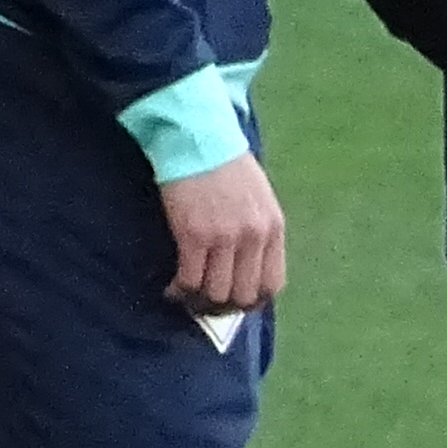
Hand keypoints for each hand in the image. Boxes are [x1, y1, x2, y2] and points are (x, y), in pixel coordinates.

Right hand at [161, 152, 285, 313]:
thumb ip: (259, 231)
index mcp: (273, 228)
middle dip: (225, 307)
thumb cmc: (228, 167)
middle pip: (244, 294)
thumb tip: (248, 266)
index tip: (237, 303)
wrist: (199, 140)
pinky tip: (172, 288)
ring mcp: (225, 238)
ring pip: (216, 292)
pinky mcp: (194, 235)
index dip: (254, 301)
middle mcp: (254, 236)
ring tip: (188, 298)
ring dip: (200, 302)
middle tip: (207, 306)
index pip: (273, 283)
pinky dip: (180, 290)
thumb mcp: (260, 199)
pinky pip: (190, 279)